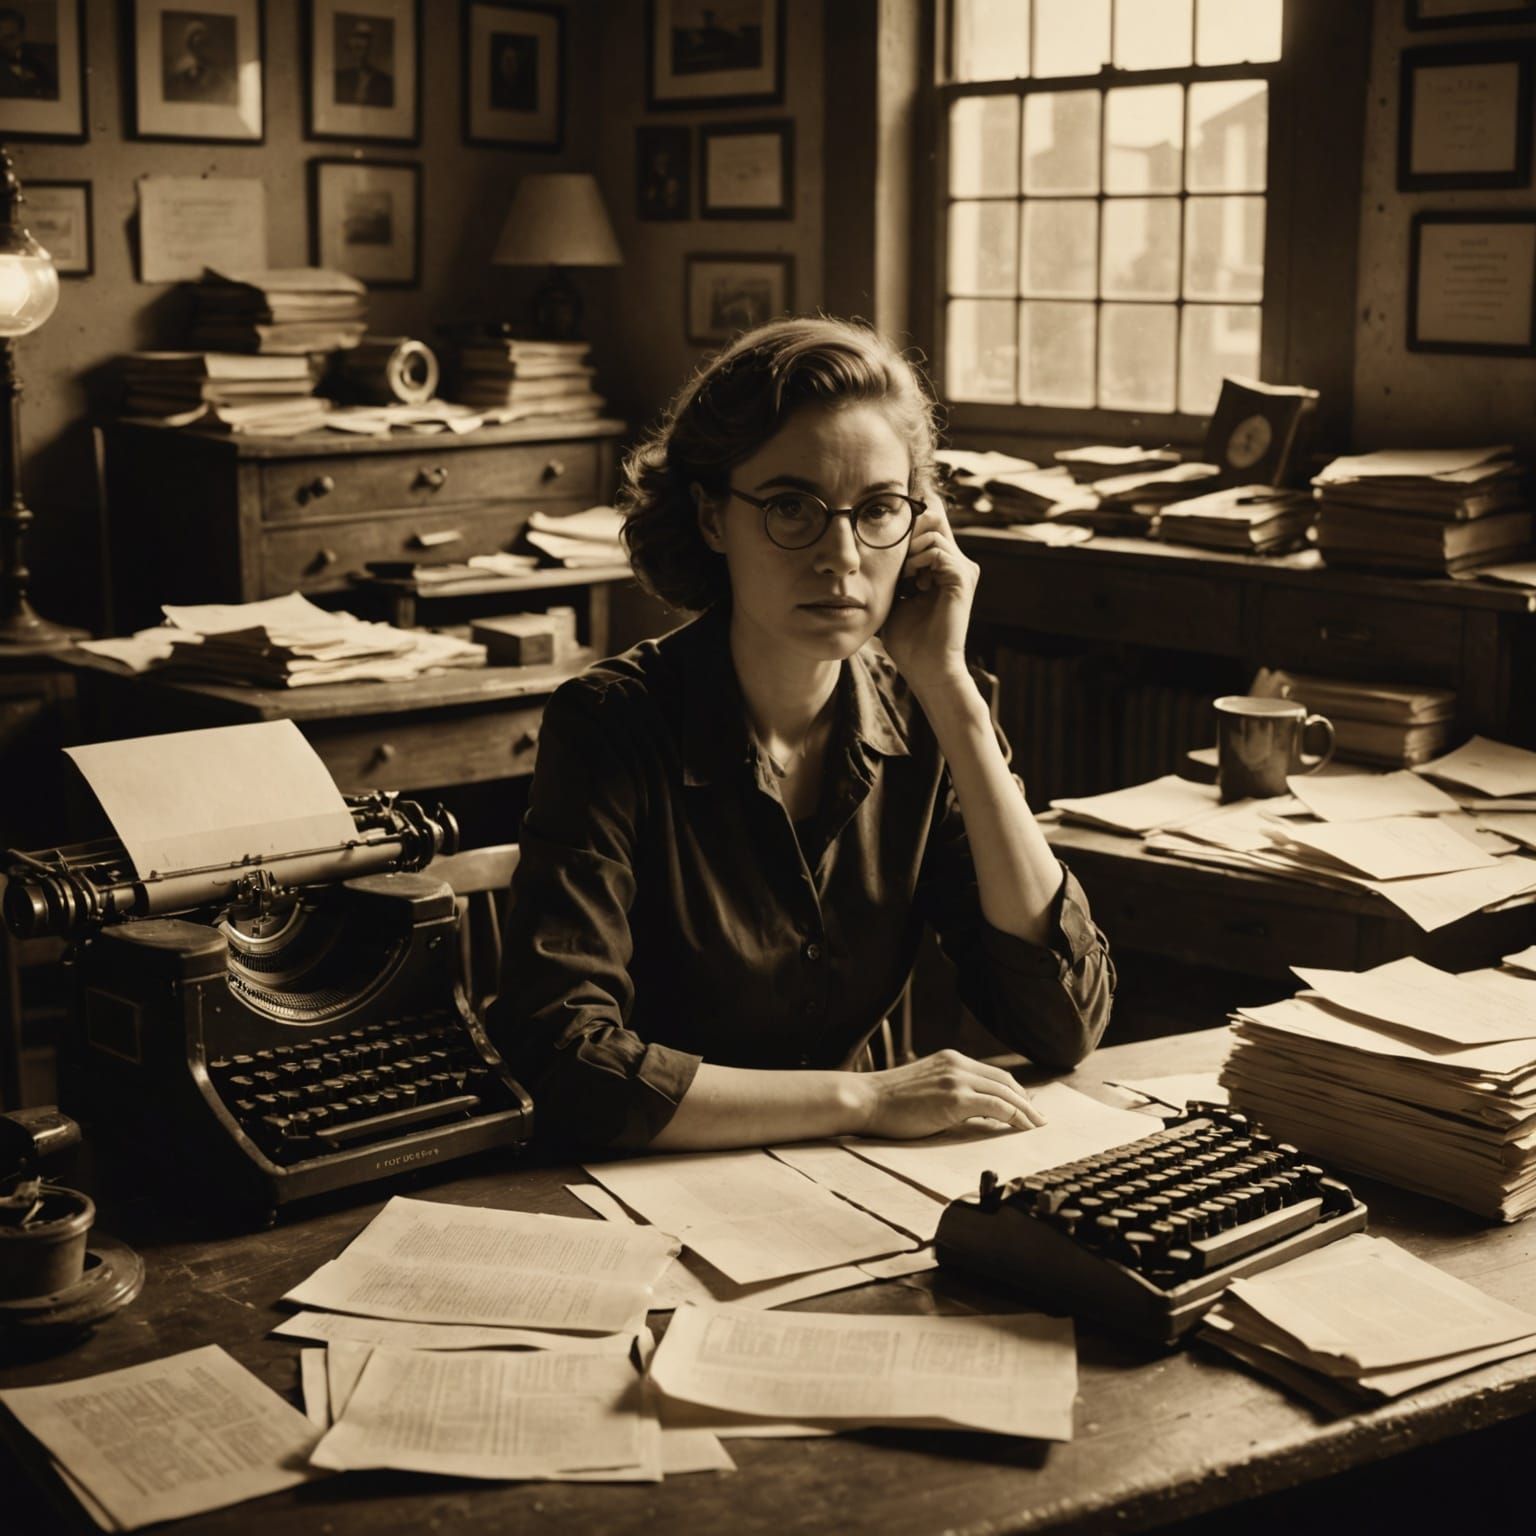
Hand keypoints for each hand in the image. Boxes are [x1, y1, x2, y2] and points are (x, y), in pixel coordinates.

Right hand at [856, 1049, 1046, 1138]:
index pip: (993, 1073)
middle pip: (1005, 1080)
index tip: (1025, 1107)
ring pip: (1006, 1092)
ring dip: (1026, 1110)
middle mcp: (957, 1064)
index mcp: (950, 1059)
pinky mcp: (955, 1098)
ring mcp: (957, 1079)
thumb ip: (950, 1093)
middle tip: (1039, 1119)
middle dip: (1026, 1101)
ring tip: (1037, 1126)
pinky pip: (997, 1106)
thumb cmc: (889, 1102)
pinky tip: (1022, 1128)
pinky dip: (1015, 1116)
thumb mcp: (926, 1089)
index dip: (1014, 1091)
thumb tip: (977, 1114)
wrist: (865, 1099)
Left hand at [879, 500, 979, 692]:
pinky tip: (912, 584)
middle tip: (895, 562)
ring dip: (910, 550)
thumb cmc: (907, 639)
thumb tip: (865, 551)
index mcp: (942, 564)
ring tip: (904, 578)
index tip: (884, 547)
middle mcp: (956, 561)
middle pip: (933, 515)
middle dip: (907, 531)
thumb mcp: (892, 597)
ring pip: (933, 529)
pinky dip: (918, 562)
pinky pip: (937, 550)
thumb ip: (888, 571)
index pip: (928, 521)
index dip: (904, 524)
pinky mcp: (963, 578)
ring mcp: (963, 568)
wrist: (927, 668)